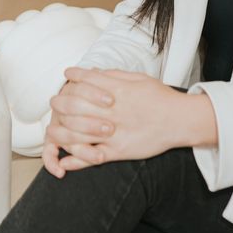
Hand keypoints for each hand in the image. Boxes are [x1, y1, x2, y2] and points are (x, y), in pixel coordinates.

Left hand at [51, 68, 186, 168]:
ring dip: (61, 132)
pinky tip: (63, 161)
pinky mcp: (119, 151)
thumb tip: (95, 72)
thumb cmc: (161, 97)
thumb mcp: (139, 78)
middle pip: (76, 106)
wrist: (180, 120)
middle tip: (54, 102)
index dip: (74, 77)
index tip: (66, 75)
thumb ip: (116, 75)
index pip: (88, 81)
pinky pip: (92, 158)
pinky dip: (75, 160)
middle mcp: (113, 111)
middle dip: (61, 103)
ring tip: (52, 130)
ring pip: (78, 134)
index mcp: (118, 91)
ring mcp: (114, 132)